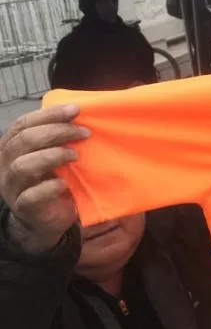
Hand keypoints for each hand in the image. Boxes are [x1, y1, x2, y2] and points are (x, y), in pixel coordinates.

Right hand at [0, 105, 88, 252]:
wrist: (48, 219)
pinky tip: (65, 183)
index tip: (75, 109)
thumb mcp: (54, 155)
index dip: (48, 115)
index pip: (23, 124)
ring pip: (22, 166)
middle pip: (24, 141)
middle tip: (84, 133)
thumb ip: (58, 138)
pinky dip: (50, 187)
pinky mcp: (24, 207)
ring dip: (52, 156)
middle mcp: (6, 164)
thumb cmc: (53, 179)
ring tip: (76, 156)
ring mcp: (12, 186)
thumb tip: (81, 115)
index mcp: (12, 146)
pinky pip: (32, 195)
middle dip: (56, 132)